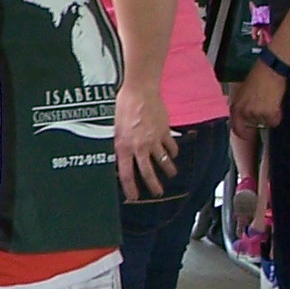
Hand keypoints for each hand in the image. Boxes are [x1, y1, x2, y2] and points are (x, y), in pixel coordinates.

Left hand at [115, 78, 178, 200]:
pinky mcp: (164, 132)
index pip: (127, 174)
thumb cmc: (124, 106)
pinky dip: (174, 152)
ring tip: (171, 174)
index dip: (130, 188)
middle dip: (154, 186)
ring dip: (168, 170)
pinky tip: (174, 154)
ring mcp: (154, 140)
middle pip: (148, 173)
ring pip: (164, 162)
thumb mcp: (115, 128)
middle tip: (158, 192)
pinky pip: (171, 147)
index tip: (134, 196)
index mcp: (124, 147)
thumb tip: (121, 156)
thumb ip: (120, 144)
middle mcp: (139, 147)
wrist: (140, 92)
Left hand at [230, 63, 283, 133]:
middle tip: (264, 103)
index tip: (246, 135)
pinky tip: (276, 104)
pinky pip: (274, 121)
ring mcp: (257, 114)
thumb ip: (242, 104)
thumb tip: (243, 113)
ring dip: (268, 115)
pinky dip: (277, 116)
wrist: (270, 71)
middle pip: (253, 122)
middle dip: (258, 116)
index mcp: (236, 106)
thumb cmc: (257, 76)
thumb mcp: (243, 90)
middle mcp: (245, 112)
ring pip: (265, 122)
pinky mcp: (270, 114)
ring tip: (270, 101)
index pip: (235, 126)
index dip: (241, 132)